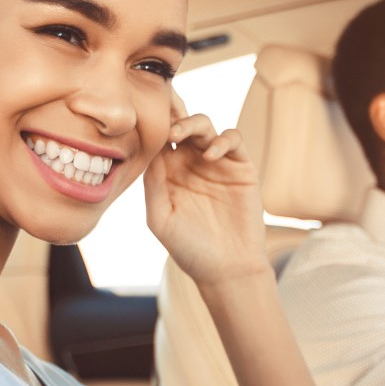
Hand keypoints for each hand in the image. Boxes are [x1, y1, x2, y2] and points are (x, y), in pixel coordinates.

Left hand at [142, 98, 268, 287]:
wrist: (228, 268)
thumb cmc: (190, 249)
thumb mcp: (161, 218)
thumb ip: (153, 184)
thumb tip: (151, 150)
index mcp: (168, 174)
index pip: (159, 140)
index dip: (152, 126)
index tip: (143, 117)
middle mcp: (191, 164)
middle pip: (181, 126)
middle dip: (172, 116)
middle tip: (165, 124)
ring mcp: (217, 164)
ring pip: (205, 127)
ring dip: (193, 123)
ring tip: (181, 134)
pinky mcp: (241, 168)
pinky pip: (233, 140)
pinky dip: (223, 140)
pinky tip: (211, 155)